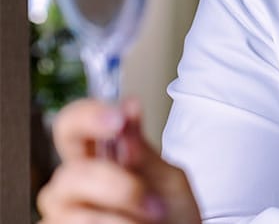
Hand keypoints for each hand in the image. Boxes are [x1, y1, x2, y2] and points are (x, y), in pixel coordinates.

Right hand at [37, 98, 200, 223]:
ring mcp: (65, 214)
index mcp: (99, 160)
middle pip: (68, 173)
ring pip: (66, 206)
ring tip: (152, 218)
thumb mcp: (169, 180)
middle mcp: (75, 186)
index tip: (118, 120)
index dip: (86, 116)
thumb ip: (145, 151)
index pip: (71, 126)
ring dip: (119, 211)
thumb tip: (127, 106)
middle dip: (114, 184)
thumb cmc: (174, 217)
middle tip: (153, 201)